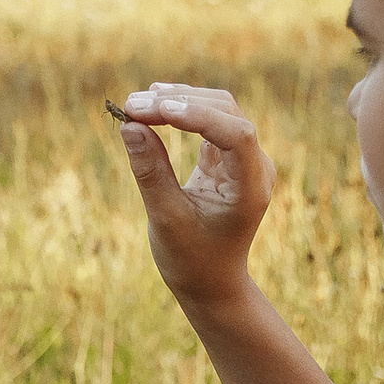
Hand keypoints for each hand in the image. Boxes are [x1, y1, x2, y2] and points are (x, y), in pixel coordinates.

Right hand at [116, 86, 276, 313]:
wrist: (210, 282)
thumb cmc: (190, 260)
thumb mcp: (166, 219)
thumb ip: (150, 171)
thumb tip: (129, 125)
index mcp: (250, 189)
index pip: (236, 135)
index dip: (198, 116)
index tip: (156, 110)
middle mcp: (255, 168)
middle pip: (225, 112)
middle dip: (179, 103)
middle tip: (132, 105)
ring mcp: (244, 160)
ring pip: (217, 110)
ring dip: (178, 101)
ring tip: (136, 103)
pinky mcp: (227, 159)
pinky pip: (207, 123)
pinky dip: (180, 113)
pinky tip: (152, 107)